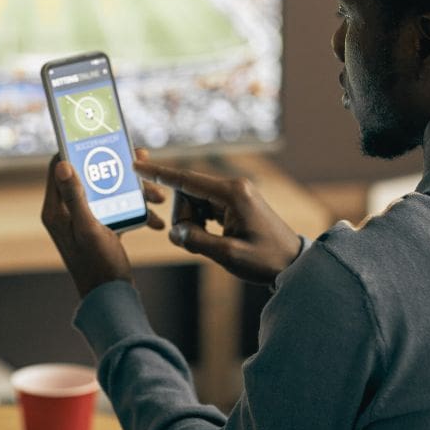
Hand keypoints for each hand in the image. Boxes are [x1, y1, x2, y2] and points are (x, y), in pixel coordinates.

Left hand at [41, 148, 166, 296]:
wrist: (112, 299)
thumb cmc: (98, 267)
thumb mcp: (89, 229)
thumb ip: (76, 197)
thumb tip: (63, 163)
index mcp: (55, 210)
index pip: (59, 166)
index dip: (78, 149)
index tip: (101, 139)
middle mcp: (66, 212)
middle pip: (91, 174)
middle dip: (119, 170)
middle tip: (142, 163)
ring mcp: (84, 219)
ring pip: (109, 190)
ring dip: (134, 191)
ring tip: (158, 197)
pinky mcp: (100, 227)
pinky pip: (118, 207)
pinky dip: (137, 210)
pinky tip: (157, 219)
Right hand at [133, 160, 300, 284]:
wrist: (293, 264)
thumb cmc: (265, 260)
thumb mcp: (228, 255)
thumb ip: (196, 241)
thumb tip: (174, 231)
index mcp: (232, 193)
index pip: (187, 179)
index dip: (159, 173)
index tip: (136, 165)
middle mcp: (233, 187)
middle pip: (187, 192)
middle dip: (183, 217)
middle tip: (195, 242)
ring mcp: (234, 194)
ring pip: (194, 201)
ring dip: (192, 223)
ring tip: (210, 243)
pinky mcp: (234, 204)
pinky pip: (204, 207)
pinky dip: (200, 223)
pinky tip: (213, 238)